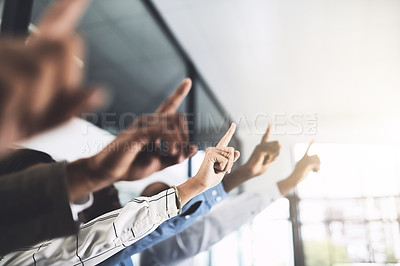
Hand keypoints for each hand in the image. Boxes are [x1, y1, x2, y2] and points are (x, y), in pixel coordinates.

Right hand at [0, 0, 102, 150]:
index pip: (56, 27)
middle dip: (67, 82)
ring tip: (19, 116)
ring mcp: (2, 52)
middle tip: (42, 109)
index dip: (67, 8)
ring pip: (46, 64)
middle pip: (67, 45)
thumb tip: (99, 91)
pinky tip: (8, 115)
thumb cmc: (5, 130)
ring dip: (42, 101)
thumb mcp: (45, 121)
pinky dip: (24, 105)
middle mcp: (15, 47)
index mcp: (32, 59)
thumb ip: (71, 106)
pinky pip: (25, 79)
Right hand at [121, 79, 197, 179]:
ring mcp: (142, 124)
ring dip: (180, 142)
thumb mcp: (158, 163)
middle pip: (178, 117)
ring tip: (175, 157)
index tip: (188, 81)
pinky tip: (171, 153)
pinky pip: (163, 131)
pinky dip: (172, 142)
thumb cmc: (130, 166)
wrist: (107, 172)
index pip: (168, 105)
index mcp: (153, 126)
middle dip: (185, 136)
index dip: (178, 93)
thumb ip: (176, 156)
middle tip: (180, 156)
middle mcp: (148, 120)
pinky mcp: (138, 132)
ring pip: (173, 123)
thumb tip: (194, 148)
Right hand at [192, 123, 239, 190]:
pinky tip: (213, 169)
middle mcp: (214, 149)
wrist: (202, 184)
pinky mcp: (210, 155)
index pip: (225, 140)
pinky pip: (225, 161)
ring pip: (230, 156)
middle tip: (221, 170)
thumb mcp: (225, 168)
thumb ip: (231, 160)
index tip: (233, 124)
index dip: (230, 132)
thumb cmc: (212, 177)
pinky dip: (222, 168)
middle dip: (231, 163)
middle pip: (232, 151)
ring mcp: (211, 151)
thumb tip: (237, 152)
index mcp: (217, 151)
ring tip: (216, 170)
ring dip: (226, 166)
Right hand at [242, 124, 280, 177]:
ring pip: (275, 149)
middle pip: (276, 144)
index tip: (270, 124)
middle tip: (269, 160)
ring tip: (266, 162)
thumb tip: (280, 145)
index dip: (268, 130)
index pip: (265, 137)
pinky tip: (265, 161)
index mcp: (262, 147)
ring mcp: (260, 146)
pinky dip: (271, 159)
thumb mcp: (269, 160)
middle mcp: (261, 145)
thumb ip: (274, 153)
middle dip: (276, 153)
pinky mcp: (260, 150)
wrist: (249, 172)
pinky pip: (272, 152)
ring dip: (274, 157)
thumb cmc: (258, 168)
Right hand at [277, 140, 320, 194]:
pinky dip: (317, 169)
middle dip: (318, 163)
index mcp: (303, 158)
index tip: (314, 139)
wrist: (295, 177)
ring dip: (317, 167)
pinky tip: (314, 172)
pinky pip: (318, 166)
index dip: (311, 144)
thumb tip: (315, 167)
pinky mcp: (309, 164)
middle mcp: (306, 158)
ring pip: (318, 162)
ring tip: (313, 171)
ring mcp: (307, 161)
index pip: (308, 149)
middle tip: (314, 169)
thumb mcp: (303, 169)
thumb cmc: (298, 174)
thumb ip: (309, 165)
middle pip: (317, 157)